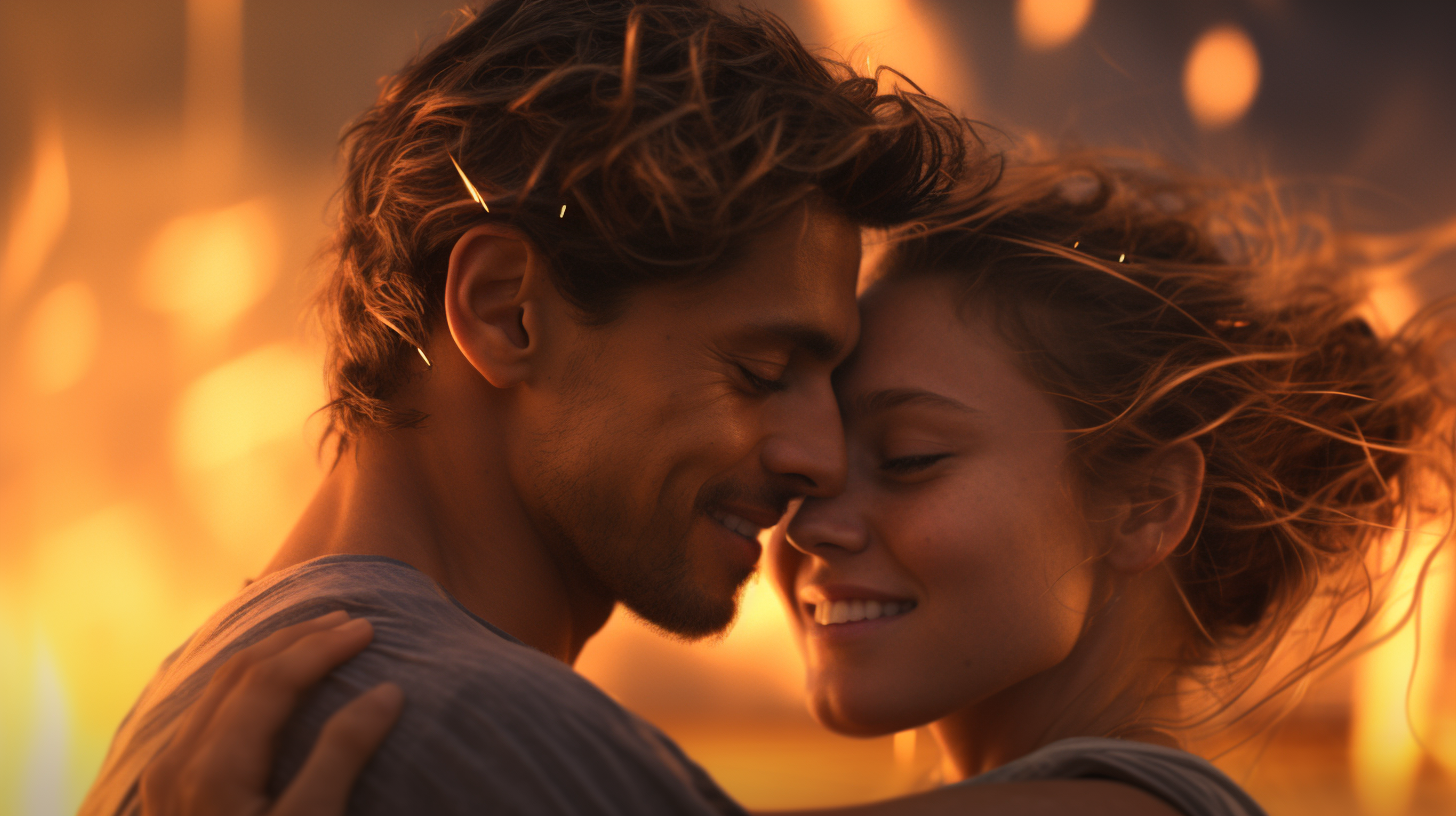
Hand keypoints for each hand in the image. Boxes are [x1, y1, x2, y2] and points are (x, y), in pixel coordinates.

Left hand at [140, 611, 403, 815]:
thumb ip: (343, 757)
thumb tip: (386, 693)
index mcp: (211, 770)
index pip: (269, 681)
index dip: (321, 648)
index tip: (368, 630)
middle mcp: (179, 765)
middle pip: (239, 675)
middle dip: (297, 640)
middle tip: (349, 621)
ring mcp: (169, 778)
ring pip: (219, 689)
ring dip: (272, 657)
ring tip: (318, 640)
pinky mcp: (172, 792)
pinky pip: (209, 713)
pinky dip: (248, 685)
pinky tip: (271, 685)